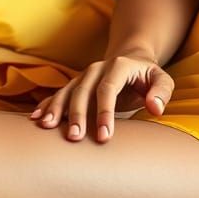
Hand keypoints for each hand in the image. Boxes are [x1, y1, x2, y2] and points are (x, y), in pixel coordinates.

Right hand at [29, 50, 173, 143]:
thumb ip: (162, 91)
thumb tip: (155, 107)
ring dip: (57, 109)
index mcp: (118, 66)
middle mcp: (97, 69)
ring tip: (47, 127)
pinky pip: (59, 94)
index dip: (105, 112)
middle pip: (83, 91)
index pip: (108, 89)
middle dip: (78, 115)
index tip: (105, 137)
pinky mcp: (76, 85)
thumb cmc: (148, 75)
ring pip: (67, 92)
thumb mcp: (162, 79)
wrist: (132, 59)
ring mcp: (84, 76)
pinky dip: (47, 105)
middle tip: (75, 139)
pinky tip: (36, 118)